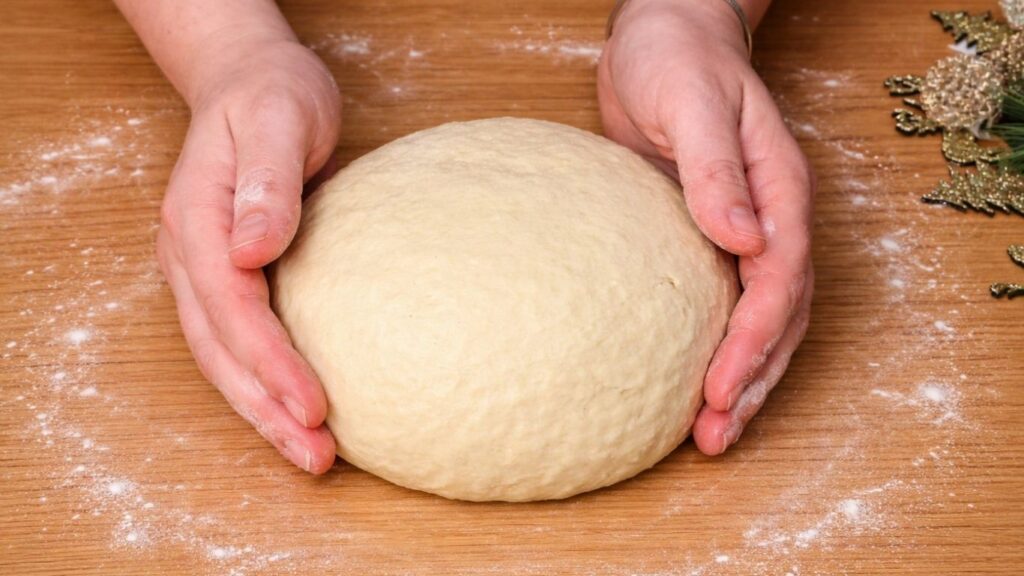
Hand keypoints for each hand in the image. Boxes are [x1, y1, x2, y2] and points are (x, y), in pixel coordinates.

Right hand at [157, 39, 341, 472]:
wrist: (251, 81)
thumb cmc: (271, 95)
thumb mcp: (278, 119)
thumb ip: (266, 183)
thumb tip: (251, 250)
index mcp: (196, 220)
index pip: (232, 307)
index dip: (270, 361)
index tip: (313, 404)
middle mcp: (190, 254)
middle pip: (220, 351)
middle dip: (266, 410)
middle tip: (316, 457)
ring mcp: (203, 269)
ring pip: (224, 358)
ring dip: (263, 411)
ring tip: (311, 454)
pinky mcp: (228, 276)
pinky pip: (239, 342)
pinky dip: (265, 382)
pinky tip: (297, 410)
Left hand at [598, 0, 813, 454]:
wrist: (663, 36)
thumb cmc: (677, 60)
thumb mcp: (695, 103)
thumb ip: (717, 171)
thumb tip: (741, 239)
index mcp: (779, 190)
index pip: (779, 280)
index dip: (753, 340)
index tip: (719, 387)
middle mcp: (772, 219)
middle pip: (780, 317)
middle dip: (752, 380)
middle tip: (714, 434)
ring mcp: (744, 232)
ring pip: (760, 320)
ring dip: (740, 378)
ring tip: (709, 431)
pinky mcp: (708, 238)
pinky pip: (722, 303)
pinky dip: (713, 347)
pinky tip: (687, 381)